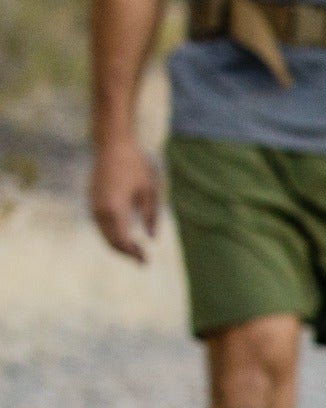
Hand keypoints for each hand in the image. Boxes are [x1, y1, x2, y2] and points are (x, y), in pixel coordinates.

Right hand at [90, 136, 159, 262]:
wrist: (112, 145)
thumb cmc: (134, 167)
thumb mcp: (150, 192)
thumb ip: (151, 217)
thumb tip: (151, 238)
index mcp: (115, 208)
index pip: (122, 240)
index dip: (133, 254)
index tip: (146, 262)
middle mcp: (100, 209)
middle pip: (111, 241)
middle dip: (126, 253)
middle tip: (143, 261)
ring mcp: (93, 203)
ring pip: (103, 234)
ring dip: (118, 245)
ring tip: (135, 252)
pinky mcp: (91, 199)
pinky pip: (100, 224)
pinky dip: (110, 234)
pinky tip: (123, 237)